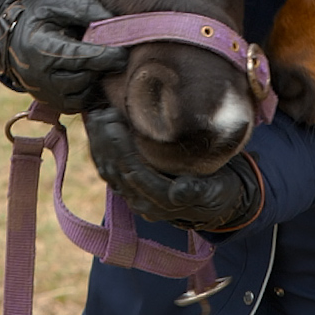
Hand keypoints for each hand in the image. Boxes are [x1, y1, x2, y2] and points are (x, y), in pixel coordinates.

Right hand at [0, 0, 128, 114]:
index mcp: (40, 48)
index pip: (79, 58)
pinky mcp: (51, 103)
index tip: (124, 52)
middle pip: (84, 77)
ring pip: (84, 92)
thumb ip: (86, 9)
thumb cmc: (41, 15)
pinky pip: (79, 103)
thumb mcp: (59, 2)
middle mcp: (39, 75)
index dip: (105, 56)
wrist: (16, 36)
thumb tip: (113, 23)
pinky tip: (89, 72)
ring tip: (97, 60)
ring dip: (95, 78)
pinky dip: (89, 89)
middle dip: (102, 66)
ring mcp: (44, 92)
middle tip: (114, 53)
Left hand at [83, 105, 262, 231]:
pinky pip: (108, 168)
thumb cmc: (218, 190)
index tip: (115, 122)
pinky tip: (96, 128)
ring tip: (95, 116)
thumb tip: (179, 192)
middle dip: (105, 141)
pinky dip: (100, 147)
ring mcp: (134, 195)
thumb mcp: (214, 190)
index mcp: (161, 202)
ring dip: (99, 142)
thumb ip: (196, 191)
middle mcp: (142, 201)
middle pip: (115, 171)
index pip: (133, 172)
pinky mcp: (131, 187)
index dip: (121, 148)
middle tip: (102, 113)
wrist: (218, 202)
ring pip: (108, 169)